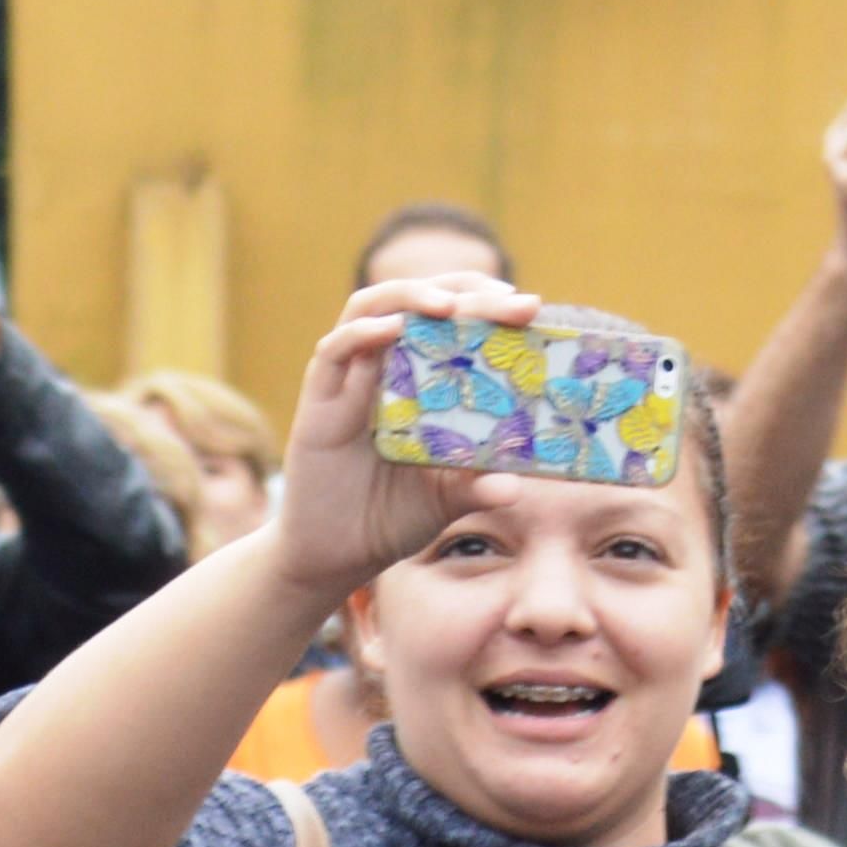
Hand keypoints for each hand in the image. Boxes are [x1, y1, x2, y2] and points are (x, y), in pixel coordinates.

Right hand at [267, 278, 551, 602]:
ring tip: (448, 305)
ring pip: (370, 308)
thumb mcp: (445, 501)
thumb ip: (476, 487)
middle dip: (461, 290)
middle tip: (506, 298)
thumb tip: (517, 486)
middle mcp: (382, 368)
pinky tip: (393, 332)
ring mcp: (347, 381)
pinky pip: (333, 352)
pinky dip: (362, 334)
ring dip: (409, 296)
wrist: (336, 557)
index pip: (449, 321)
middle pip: (416, 302)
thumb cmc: (390, 519)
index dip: (486, 304)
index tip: (529, 307)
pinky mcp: (318, 402)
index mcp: (417, 381)